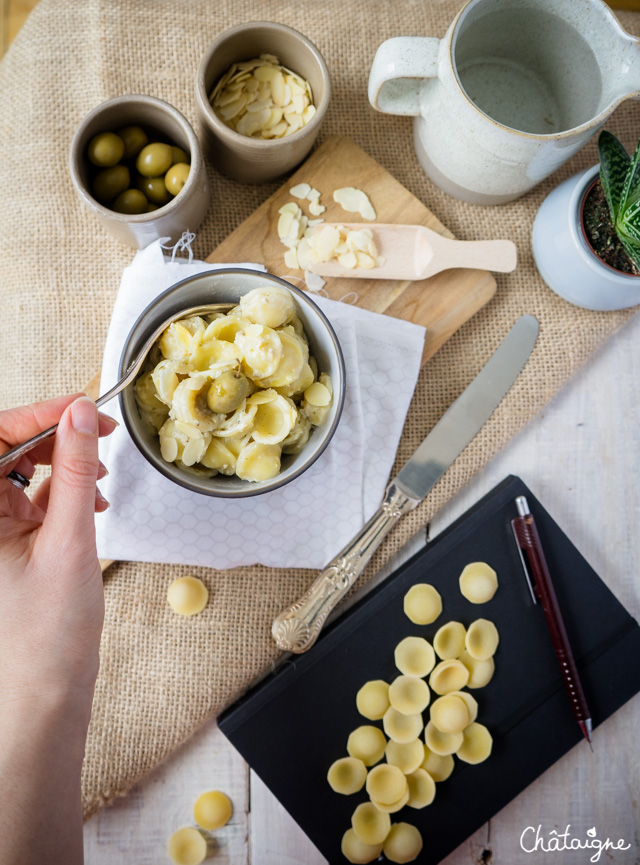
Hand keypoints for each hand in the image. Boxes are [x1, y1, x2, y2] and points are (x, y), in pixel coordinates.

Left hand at [0, 394, 117, 703]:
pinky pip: (31, 496)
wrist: (45, 693)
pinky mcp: (8, 540)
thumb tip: (79, 416)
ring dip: (62, 464)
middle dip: (53, 437)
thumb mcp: (69, 541)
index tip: (79, 407)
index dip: (36, 415)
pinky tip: (92, 500)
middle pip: (6, 450)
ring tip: (98, 477)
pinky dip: (64, 490)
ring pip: (21, 470)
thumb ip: (76, 472)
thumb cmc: (44, 635)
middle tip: (96, 434)